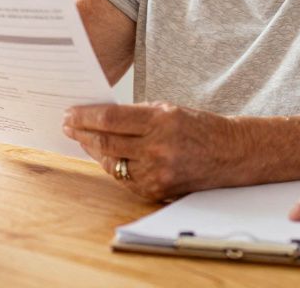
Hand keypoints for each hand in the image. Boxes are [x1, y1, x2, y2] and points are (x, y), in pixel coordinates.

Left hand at [63, 102, 241, 200]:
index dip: (86, 116)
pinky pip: (125, 179)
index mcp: (161, 121)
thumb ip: (135, 114)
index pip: (111, 118)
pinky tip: (104, 156)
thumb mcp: (168, 109)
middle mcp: (158, 148)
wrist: (231, 153)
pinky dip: (113, 166)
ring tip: (83, 140)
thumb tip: (99, 117)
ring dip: (93, 151)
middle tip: (68, 125)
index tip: (71, 113)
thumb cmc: (199, 127)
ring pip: (112, 163)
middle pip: (106, 142)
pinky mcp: (157, 190)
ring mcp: (158, 173)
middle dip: (82, 133)